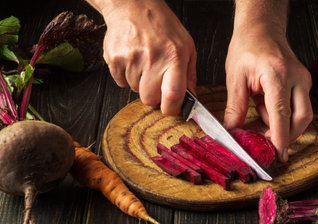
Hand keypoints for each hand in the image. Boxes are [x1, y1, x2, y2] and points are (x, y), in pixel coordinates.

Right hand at [101, 0, 196, 114]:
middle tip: (155, 80)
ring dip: (139, 82)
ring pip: (134, 90)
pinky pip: (120, 82)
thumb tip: (192, 100)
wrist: (133, 5)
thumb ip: (190, 76)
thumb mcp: (186, 47)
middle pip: (149, 99)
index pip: (172, 96)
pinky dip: (125, 76)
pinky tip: (132, 60)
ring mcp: (131, 58)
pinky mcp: (114, 58)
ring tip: (143, 62)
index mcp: (175, 57)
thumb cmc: (163, 27)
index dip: (171, 108)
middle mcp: (153, 58)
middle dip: (152, 96)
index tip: (171, 107)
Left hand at [224, 26, 312, 161]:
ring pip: (303, 114)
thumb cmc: (247, 48)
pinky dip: (284, 114)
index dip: (281, 137)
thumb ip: (234, 108)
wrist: (261, 28)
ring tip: (259, 111)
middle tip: (269, 145)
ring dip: (285, 124)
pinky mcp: (303, 82)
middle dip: (287, 136)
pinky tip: (266, 104)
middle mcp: (296, 77)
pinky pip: (299, 106)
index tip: (279, 154)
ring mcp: (303, 79)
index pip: (281, 112)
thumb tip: (232, 132)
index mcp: (276, 74)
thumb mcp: (235, 78)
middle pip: (301, 118)